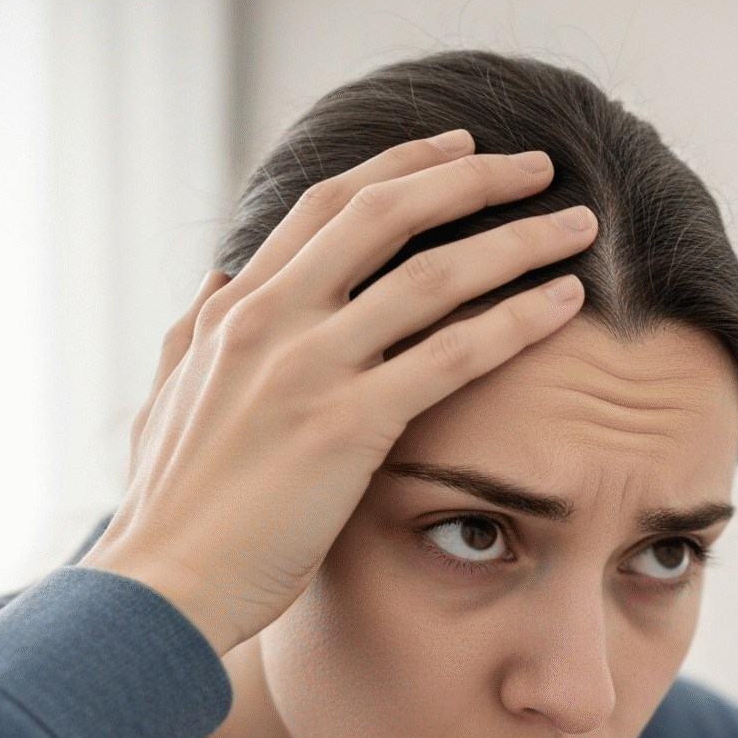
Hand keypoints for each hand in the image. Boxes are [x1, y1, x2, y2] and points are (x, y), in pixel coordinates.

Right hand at [80, 130, 598, 653]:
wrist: (159, 588)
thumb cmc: (172, 512)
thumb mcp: (169, 396)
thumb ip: (198, 332)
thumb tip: (220, 275)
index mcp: (233, 308)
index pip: (326, 203)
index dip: (400, 166)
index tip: (460, 148)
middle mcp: (269, 320)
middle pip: (385, 212)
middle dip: (472, 178)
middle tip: (538, 166)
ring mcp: (307, 368)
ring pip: (431, 275)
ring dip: (516, 241)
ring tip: (579, 227)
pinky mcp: (347, 426)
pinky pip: (452, 355)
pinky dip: (516, 320)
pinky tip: (564, 304)